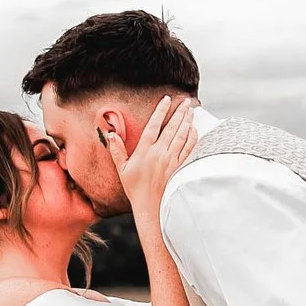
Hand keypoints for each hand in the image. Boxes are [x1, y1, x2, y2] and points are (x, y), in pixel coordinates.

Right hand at [105, 96, 196, 227]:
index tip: (167, 99)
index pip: (154, 125)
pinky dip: (192, 138)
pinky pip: (188, 149)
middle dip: (179, 112)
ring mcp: (171, 160)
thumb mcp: (122, 169)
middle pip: (171, 128)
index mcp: (144, 151)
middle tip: (186, 100)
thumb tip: (111, 134)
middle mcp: (159, 153)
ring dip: (187, 121)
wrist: (150, 206)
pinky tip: (194, 129)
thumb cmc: (134, 188)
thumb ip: (117, 150)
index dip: (161, 111)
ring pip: (181, 136)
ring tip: (191, 110)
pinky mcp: (179, 167)